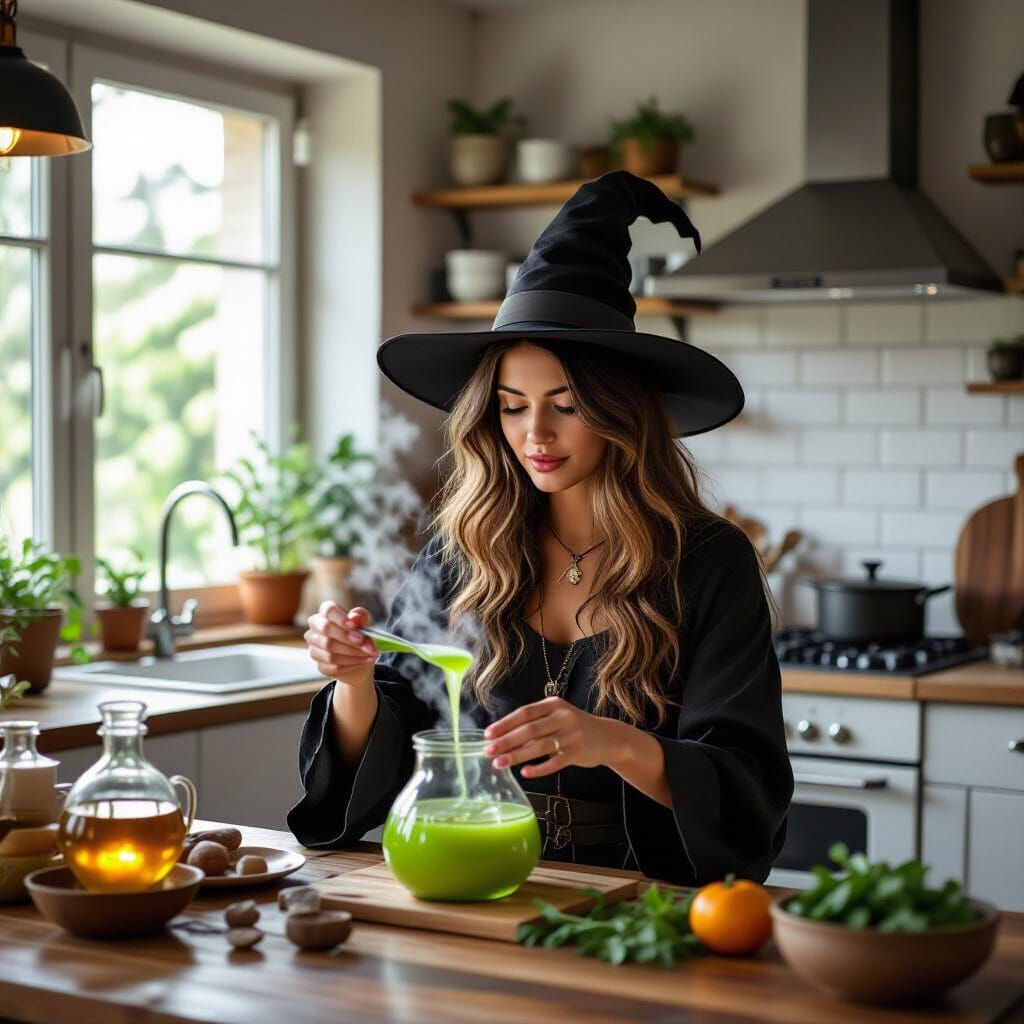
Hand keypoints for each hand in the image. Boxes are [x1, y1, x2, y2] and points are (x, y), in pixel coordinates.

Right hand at [304, 602, 377, 686]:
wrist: (361, 657)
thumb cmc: (360, 634)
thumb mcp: (364, 622)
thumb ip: (361, 616)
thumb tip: (355, 617)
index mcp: (327, 613)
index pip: (328, 610)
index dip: (340, 618)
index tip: (354, 626)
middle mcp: (316, 628)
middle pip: (326, 629)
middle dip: (347, 637)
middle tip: (363, 642)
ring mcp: (315, 648)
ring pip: (329, 651)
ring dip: (353, 653)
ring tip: (369, 653)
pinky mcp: (321, 665)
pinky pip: (333, 667)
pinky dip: (351, 665)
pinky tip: (363, 661)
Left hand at [482, 697, 619, 778]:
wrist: (609, 737)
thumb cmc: (576, 727)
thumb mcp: (557, 718)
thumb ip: (535, 725)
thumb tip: (505, 739)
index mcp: (554, 705)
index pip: (525, 712)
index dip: (505, 723)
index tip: (488, 734)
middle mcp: (563, 717)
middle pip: (529, 729)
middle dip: (506, 740)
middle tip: (488, 751)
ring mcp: (571, 735)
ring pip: (539, 746)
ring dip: (517, 755)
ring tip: (500, 763)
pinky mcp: (577, 753)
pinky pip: (554, 762)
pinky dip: (539, 768)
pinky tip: (525, 772)